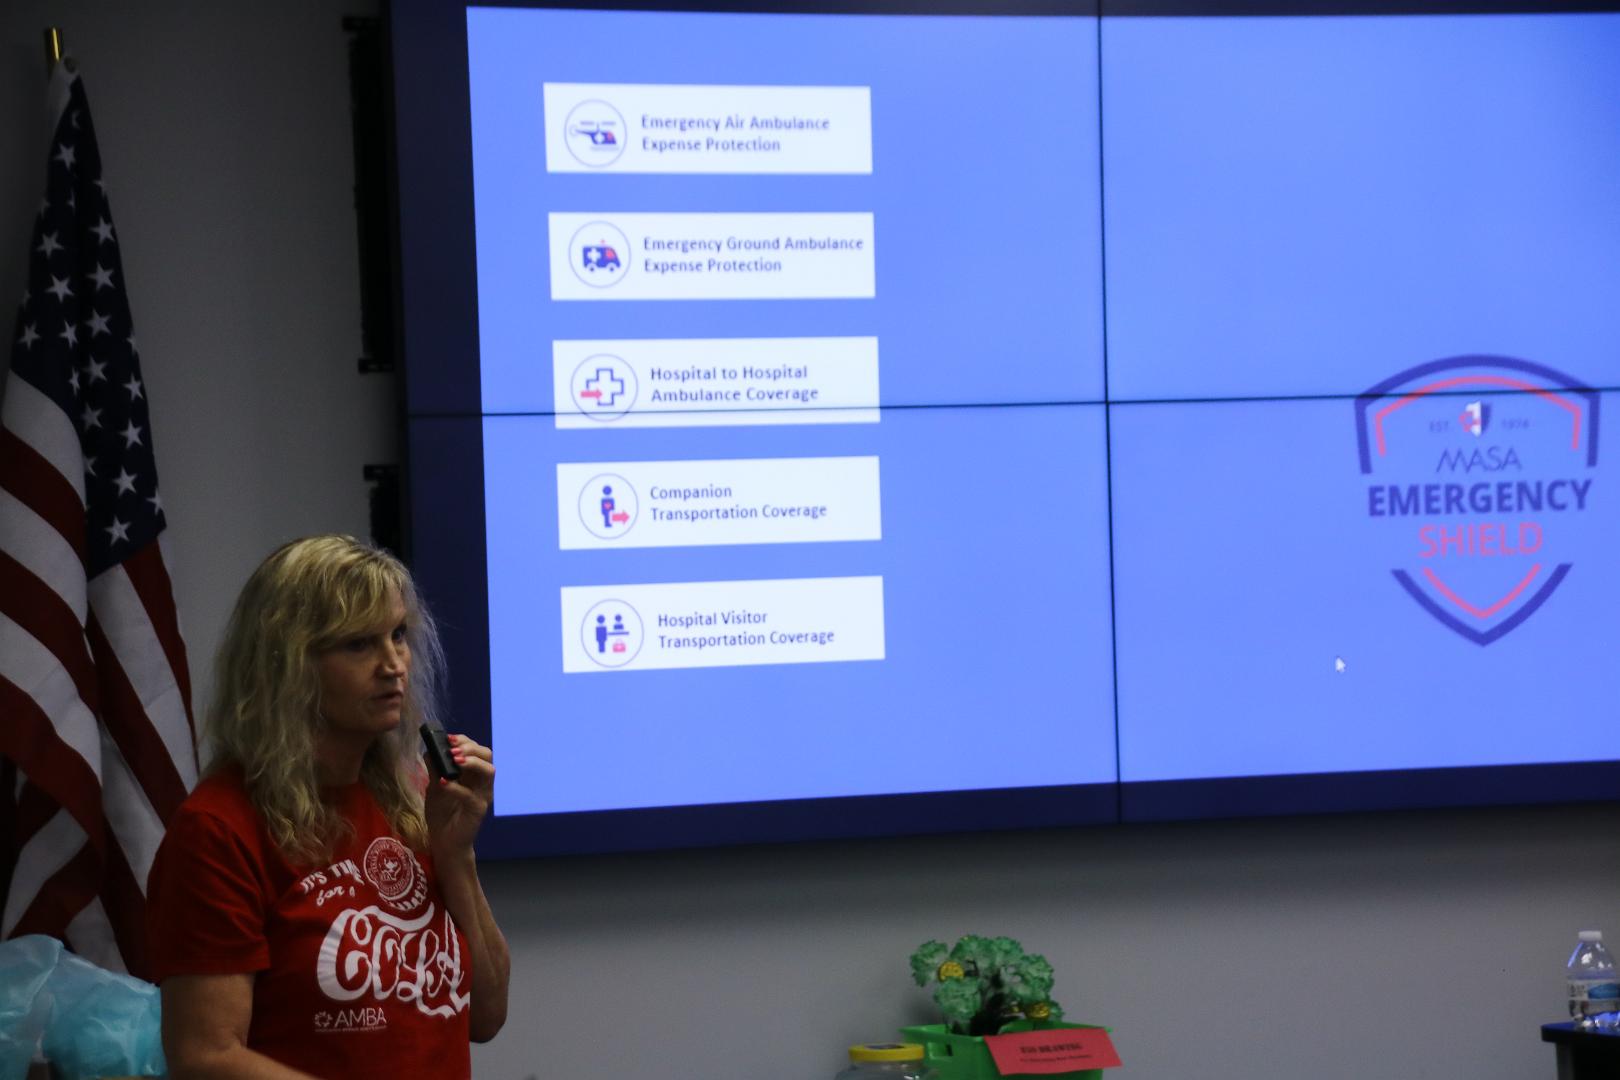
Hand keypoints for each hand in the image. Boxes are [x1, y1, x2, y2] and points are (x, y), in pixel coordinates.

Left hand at [424, 734, 493, 860]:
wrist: (444, 842)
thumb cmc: (442, 814)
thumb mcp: (434, 787)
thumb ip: (435, 770)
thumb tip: (429, 750)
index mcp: (473, 774)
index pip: (477, 750)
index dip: (465, 741)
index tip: (448, 738)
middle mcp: (482, 782)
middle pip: (487, 756)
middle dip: (470, 748)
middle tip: (452, 750)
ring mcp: (483, 796)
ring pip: (489, 771)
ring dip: (472, 762)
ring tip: (454, 761)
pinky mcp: (478, 810)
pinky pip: (471, 795)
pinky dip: (456, 786)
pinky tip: (442, 782)